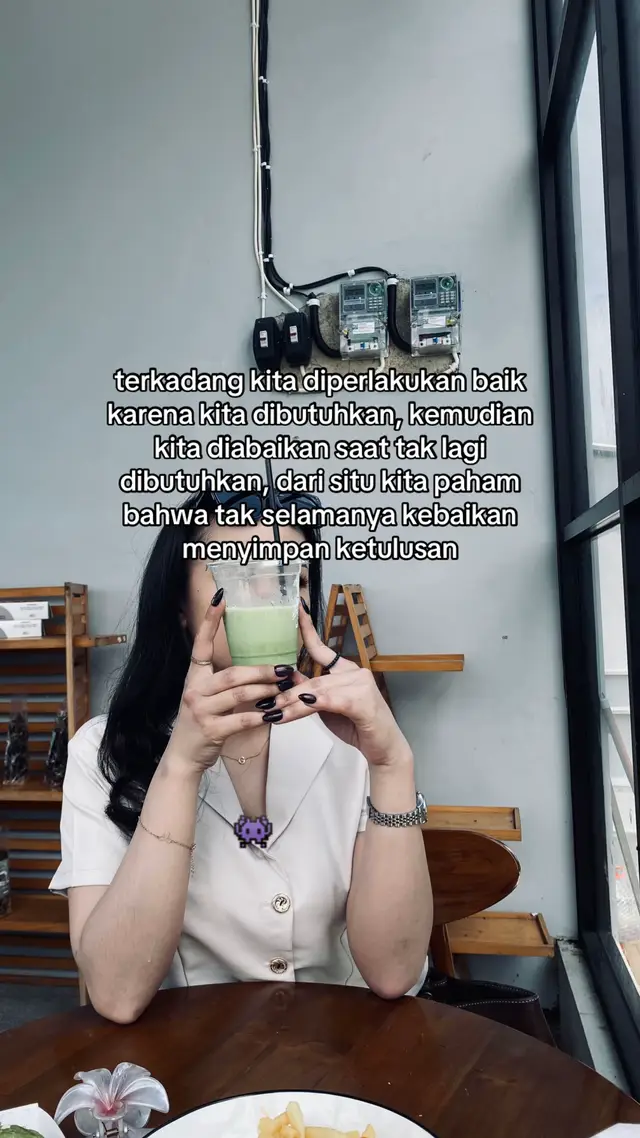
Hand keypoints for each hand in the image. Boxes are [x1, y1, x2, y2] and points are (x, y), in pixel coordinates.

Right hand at [165, 599, 286, 773]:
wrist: (183, 756)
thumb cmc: (200, 723)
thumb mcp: (205, 697)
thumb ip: (223, 683)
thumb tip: (253, 669)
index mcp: (194, 678)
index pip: (201, 645)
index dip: (210, 622)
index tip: (221, 598)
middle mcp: (194, 691)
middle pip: (232, 674)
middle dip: (262, 671)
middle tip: (286, 669)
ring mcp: (201, 711)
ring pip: (239, 694)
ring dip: (266, 690)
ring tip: (286, 688)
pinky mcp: (211, 730)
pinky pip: (240, 720)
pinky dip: (260, 717)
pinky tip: (274, 714)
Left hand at [268, 603, 412, 767]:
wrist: (383, 747)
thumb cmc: (356, 725)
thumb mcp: (327, 707)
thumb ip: (311, 692)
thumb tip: (287, 680)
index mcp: (346, 670)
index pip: (322, 648)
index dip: (308, 629)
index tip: (297, 608)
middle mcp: (355, 672)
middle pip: (313, 680)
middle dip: (288, 694)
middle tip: (267, 705)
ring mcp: (361, 686)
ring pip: (319, 692)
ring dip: (294, 705)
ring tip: (275, 714)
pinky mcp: (364, 703)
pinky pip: (335, 701)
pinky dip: (319, 702)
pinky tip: (305, 703)